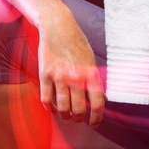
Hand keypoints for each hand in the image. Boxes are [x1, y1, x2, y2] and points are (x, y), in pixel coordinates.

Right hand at [38, 8, 105, 127]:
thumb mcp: (90, 59)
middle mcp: (76, 77)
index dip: (97, 118)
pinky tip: (52, 108)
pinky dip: (49, 108)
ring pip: (62, 107)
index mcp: (91, 73)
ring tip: (65, 114)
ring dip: (65, 115)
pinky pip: (46, 99)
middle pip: (79, 109)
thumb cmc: (76, 42)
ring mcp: (59, 76)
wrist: (57, 25)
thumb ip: (95, 80)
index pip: (98, 103)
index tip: (94, 123)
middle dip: (78, 118)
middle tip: (77, 118)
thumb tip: (102, 99)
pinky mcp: (45, 74)